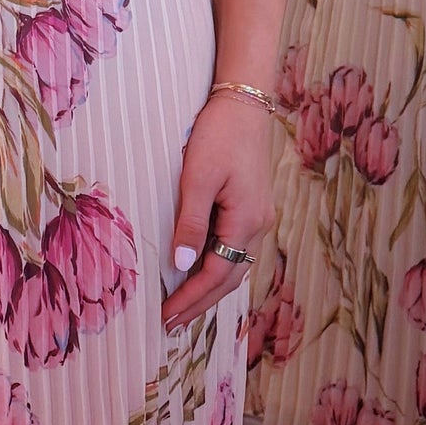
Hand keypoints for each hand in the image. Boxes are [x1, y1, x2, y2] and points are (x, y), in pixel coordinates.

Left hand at [164, 93, 275, 330]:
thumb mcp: (197, 178)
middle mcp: (259, 225)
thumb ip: (190, 223)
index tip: (166, 316)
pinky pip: (235, 248)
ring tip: (183, 306)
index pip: (217, 274)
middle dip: (200, 303)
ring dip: (209, 288)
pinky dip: (217, 266)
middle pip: (230, 277)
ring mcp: (259, 216)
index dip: (191, 299)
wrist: (245, 101)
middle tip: (171, 323)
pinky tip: (199, 270)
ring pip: (235, 265)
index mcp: (246, 221)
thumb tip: (181, 266)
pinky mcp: (253, 206)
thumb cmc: (218, 134)